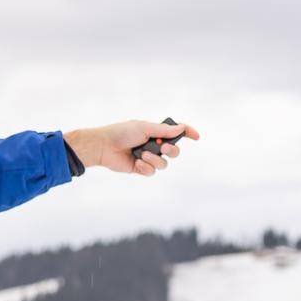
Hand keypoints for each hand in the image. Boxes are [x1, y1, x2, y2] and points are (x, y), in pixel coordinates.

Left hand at [65, 119, 200, 175]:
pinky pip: (152, 172)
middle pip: (174, 152)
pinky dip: (146, 167)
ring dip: (155, 160)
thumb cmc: (121, 133)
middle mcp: (153, 145)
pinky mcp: (140, 168)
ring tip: (143, 155)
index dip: (187, 133)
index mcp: (154, 133)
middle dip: (172, 151)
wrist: (104, 146)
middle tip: (164, 148)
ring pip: (164, 164)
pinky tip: (138, 163)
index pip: (175, 133)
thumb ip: (164, 130)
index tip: (196, 137)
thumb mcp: (144, 128)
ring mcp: (147, 158)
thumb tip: (181, 128)